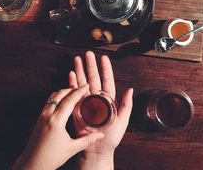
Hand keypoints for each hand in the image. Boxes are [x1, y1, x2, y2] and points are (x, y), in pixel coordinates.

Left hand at [12, 85, 104, 169]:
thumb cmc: (51, 158)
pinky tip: (63, 101)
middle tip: (81, 87)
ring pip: (53, 97)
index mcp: (56, 121)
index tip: (86, 86)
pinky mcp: (38, 119)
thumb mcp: (71, 149)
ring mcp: (41, 116)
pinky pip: (48, 102)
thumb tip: (101, 135)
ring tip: (73, 92)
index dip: (79, 91)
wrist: (31, 165)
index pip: (69, 100)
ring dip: (63, 92)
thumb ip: (87, 140)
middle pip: (60, 94)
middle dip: (71, 88)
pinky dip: (57, 97)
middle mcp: (47, 116)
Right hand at [69, 51, 132, 169]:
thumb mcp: (122, 121)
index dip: (106, 69)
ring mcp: (86, 101)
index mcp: (108, 99)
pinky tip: (71, 73)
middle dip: (90, 65)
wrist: (97, 149)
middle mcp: (96, 97)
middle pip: (93, 78)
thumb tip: (131, 89)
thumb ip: (126, 105)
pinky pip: (74, 92)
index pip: (107, 80)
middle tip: (88, 54)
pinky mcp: (77, 107)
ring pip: (83, 82)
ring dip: (80, 70)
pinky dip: (72, 83)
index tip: (104, 57)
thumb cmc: (111, 137)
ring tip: (77, 59)